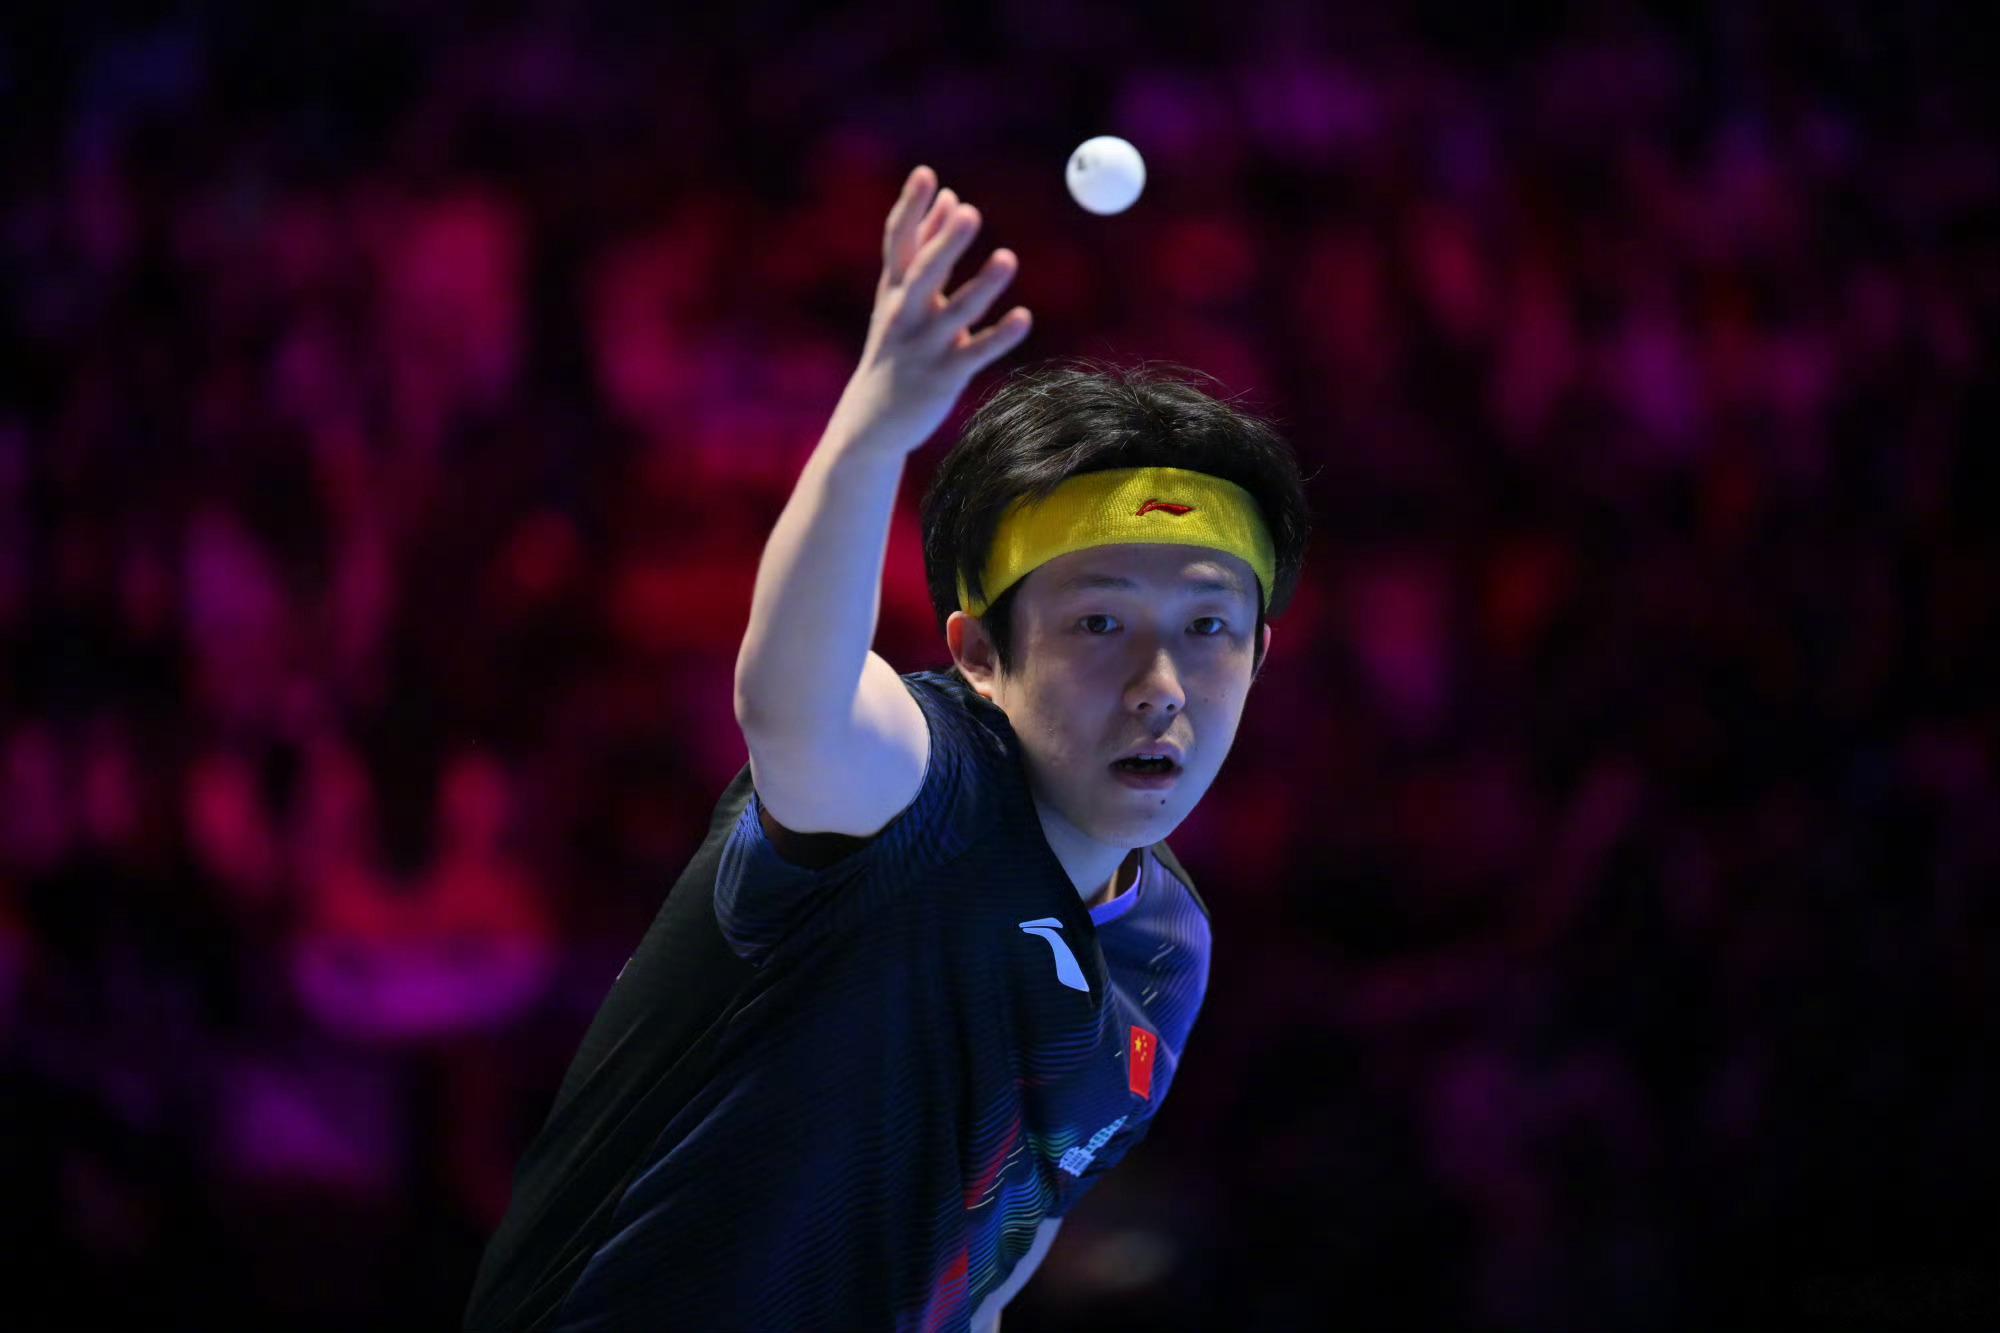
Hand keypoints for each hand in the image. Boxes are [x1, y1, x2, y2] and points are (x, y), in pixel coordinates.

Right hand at [823, 165, 1032, 458]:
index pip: (899, 242)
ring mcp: (924, 346)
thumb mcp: (902, 295)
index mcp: (894, 289)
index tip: (927, 174)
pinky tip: (1024, 318)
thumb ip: (927, 246)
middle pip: (925, 273)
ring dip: (983, 286)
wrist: (873, 419)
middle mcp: (905, 314)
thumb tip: (951, 194)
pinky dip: (1001, 336)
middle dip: (945, 243)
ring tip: (1007, 259)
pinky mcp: (944, 376)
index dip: (912, 209)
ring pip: (956, 312)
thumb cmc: (895, 346)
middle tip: (968, 212)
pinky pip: (977, 353)